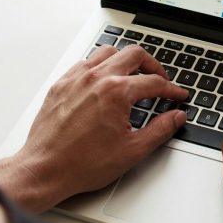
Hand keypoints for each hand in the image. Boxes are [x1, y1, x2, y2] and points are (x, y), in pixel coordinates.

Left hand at [0, 44, 187, 211]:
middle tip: (160, 79)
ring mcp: (76, 79)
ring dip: (125, 60)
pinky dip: (100, 66)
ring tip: (133, 74)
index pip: (154, 82)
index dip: (171, 89)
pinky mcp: (61, 85)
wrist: (45, 170)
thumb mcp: (132, 150)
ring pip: (108, 52)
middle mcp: (97, 78)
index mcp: (117, 92)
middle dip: (153, 65)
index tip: (177, 95)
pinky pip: (84, 63)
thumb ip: (160, 130)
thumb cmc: (82, 163)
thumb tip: (176, 117)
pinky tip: (103, 80)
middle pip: (134, 54)